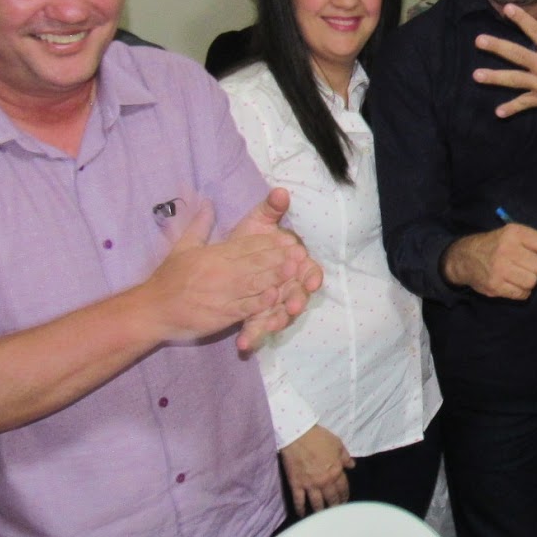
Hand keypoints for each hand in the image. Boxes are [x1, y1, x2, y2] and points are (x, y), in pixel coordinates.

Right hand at [141, 191, 314, 349]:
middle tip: (300, 252)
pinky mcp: (221, 314)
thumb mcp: (182, 247)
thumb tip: (207, 202)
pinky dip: (260, 302)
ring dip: (275, 276)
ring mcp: (221, 294)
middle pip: (254, 262)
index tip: (287, 238)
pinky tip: (276, 297)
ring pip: (253, 283)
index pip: (245, 245)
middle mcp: (219, 272)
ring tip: (295, 270)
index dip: (268, 242)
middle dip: (278, 257)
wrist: (151, 310)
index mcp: (212, 255)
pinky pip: (244, 307)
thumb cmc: (167, 279)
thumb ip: (199, 225)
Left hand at [230, 188, 323, 351]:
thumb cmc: (250, 240)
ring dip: (275, 323)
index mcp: (294, 264)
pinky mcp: (257, 318)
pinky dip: (251, 337)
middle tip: (294, 306)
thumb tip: (280, 191)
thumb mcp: (258, 222)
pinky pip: (256, 329)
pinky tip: (242, 344)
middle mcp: (288, 286)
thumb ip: (271, 209)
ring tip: (266, 329)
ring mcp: (274, 304)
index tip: (310, 281)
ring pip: (280, 317)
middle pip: (298, 297)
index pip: (310, 272)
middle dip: (296, 302)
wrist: (225, 261)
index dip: (311, 278)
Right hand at [281, 424, 354, 515]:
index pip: (343, 488)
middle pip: (331, 498)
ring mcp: (310, 485)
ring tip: (322, 517)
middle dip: (335, 506)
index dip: (344, 495)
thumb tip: (352, 466)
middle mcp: (324, 481)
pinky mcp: (296, 485)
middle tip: (335, 512)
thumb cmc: (319, 437)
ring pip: (317, 503)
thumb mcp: (338, 444)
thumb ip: (345, 457)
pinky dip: (300, 509)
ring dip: (320, 511)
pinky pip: (299, 501)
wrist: (298, 435)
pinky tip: (302, 515)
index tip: (345, 501)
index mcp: (336, 471)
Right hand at [442, 223, 536, 299]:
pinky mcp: (495, 286)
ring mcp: (500, 269)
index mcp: (513, 233)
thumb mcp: (511, 235)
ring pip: (531, 282)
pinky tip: (514, 284)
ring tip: (519, 276)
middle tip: (529, 267)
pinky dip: (522, 292)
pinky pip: (521, 294)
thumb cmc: (495, 245)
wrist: (465, 258)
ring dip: (529, 281)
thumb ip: (534, 244)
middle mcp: (507, 249)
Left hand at [472, 4, 536, 124]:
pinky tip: (498, 112)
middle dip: (496, 46)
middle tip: (479, 40)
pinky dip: (511, 108)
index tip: (507, 8)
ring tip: (476, 75)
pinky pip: (523, 104)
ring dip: (494, 77)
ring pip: (513, 79)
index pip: (536, 31)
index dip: (521, 19)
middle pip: (516, 54)